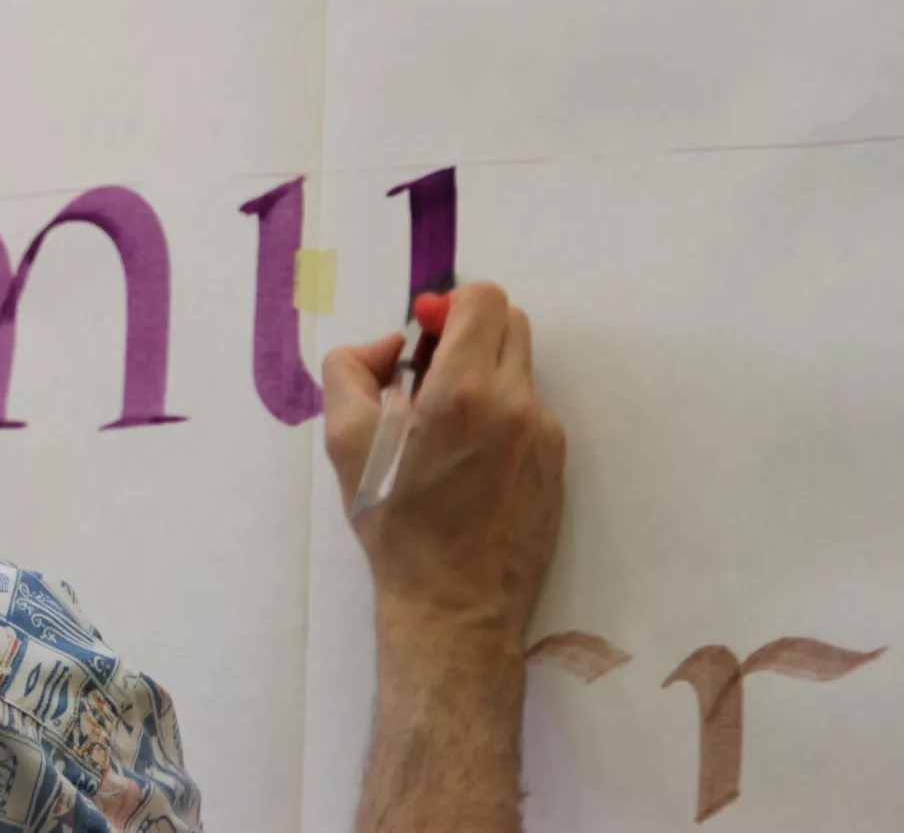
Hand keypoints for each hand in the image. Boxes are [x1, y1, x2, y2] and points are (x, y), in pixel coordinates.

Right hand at [322, 282, 564, 639]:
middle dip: (471, 334)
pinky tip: (472, 461)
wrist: (453, 605)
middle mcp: (515, 404)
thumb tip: (391, 344)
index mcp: (463, 391)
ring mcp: (546, 434)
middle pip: (511, 323)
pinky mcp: (559, 463)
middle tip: (433, 375)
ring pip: (521, 369)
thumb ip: (352, 367)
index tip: (426, 338)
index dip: (450, 306)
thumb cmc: (394, 523)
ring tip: (449, 428)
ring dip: (486, 376)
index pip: (483, 299)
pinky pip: (532, 412)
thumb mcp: (344, 441)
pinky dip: (503, 416)